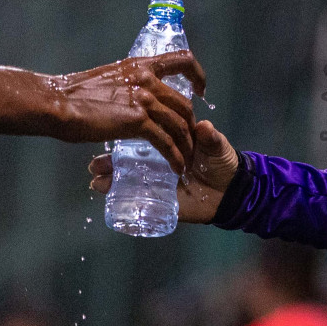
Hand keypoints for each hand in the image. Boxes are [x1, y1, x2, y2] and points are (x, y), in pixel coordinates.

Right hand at [54, 52, 206, 171]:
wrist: (57, 102)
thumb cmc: (74, 93)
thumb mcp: (109, 79)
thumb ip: (127, 85)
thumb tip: (131, 96)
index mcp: (141, 65)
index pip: (182, 60)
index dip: (198, 75)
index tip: (201, 90)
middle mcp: (148, 79)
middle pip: (184, 104)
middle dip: (191, 125)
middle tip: (189, 142)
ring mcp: (145, 99)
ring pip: (180, 125)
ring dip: (187, 146)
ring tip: (187, 161)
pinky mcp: (138, 121)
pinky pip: (167, 142)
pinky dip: (175, 157)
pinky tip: (176, 168)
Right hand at [90, 120, 237, 222]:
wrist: (232, 191)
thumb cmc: (222, 162)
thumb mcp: (216, 145)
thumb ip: (209, 137)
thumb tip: (203, 125)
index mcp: (165, 143)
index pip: (142, 136)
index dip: (126, 133)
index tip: (111, 128)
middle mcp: (155, 162)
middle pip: (126, 160)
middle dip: (108, 161)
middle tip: (94, 163)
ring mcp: (155, 181)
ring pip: (126, 178)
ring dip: (109, 178)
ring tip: (96, 179)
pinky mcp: (160, 200)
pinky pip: (137, 199)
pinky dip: (120, 196)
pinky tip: (106, 192)